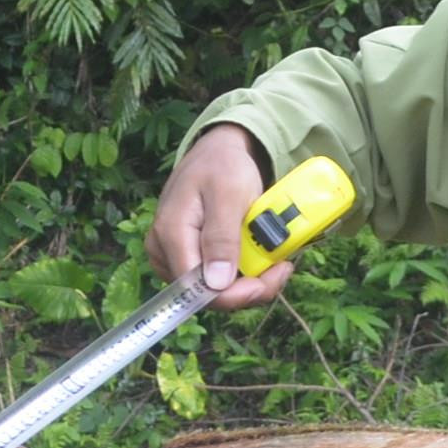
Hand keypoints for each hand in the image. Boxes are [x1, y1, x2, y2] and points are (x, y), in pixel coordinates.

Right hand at [148, 124, 292, 311]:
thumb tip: (216, 284)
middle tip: (283, 265)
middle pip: (208, 294)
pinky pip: (216, 279)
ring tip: (276, 258)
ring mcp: (174, 257)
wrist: (216, 152)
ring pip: (215, 290)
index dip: (237, 294)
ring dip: (250, 281)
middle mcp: (165, 252)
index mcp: (171, 235)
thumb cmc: (221, 166)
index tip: (274, 275)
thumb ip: (221, 237)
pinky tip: (260, 257)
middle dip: (251, 287)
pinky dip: (243, 273)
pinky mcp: (187, 258)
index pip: (198, 289)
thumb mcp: (228, 194)